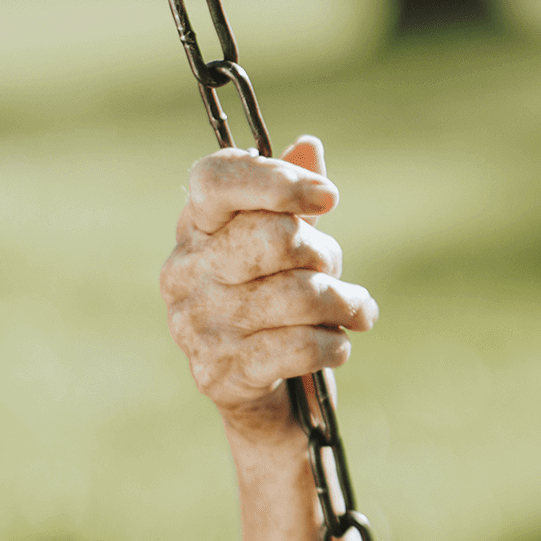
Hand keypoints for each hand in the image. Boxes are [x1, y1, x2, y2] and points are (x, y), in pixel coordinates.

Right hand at [159, 135, 377, 429]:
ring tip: (355, 311)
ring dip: (343, 303)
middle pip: (273, 236)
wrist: (264, 394)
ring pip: (297, 294)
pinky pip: (297, 346)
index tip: (328, 197)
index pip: (215, 179)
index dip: (276, 180)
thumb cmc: (277, 302)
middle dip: (323, 253)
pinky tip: (339, 345)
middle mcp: (185, 272)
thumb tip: (308, 145)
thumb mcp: (288, 246)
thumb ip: (293, 196)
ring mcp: (196, 325)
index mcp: (196, 227)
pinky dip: (334, 344)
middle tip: (335, 271)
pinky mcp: (218, 374)